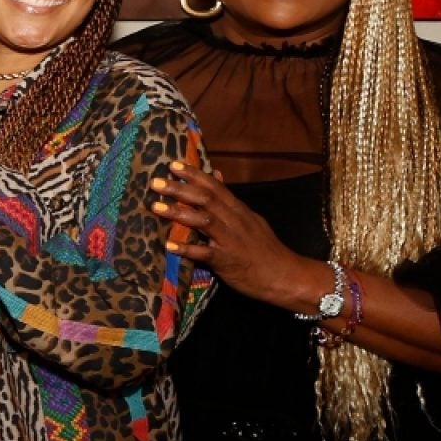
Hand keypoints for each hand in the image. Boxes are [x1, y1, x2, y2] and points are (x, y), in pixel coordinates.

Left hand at [149, 161, 314, 304]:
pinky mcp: (227, 261)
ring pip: (204, 221)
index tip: (173, 164)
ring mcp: (231, 240)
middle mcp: (234, 221)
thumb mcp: (249, 218)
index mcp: (238, 210)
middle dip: (179, 189)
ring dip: (179, 213)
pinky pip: (205, 253)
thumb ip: (228, 199)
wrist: (285, 275)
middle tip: (155, 182)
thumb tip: (215, 174)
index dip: (194, 175)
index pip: (214, 187)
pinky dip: (187, 248)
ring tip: (156, 207)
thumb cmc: (263, 248)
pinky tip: (169, 246)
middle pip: (206, 199)